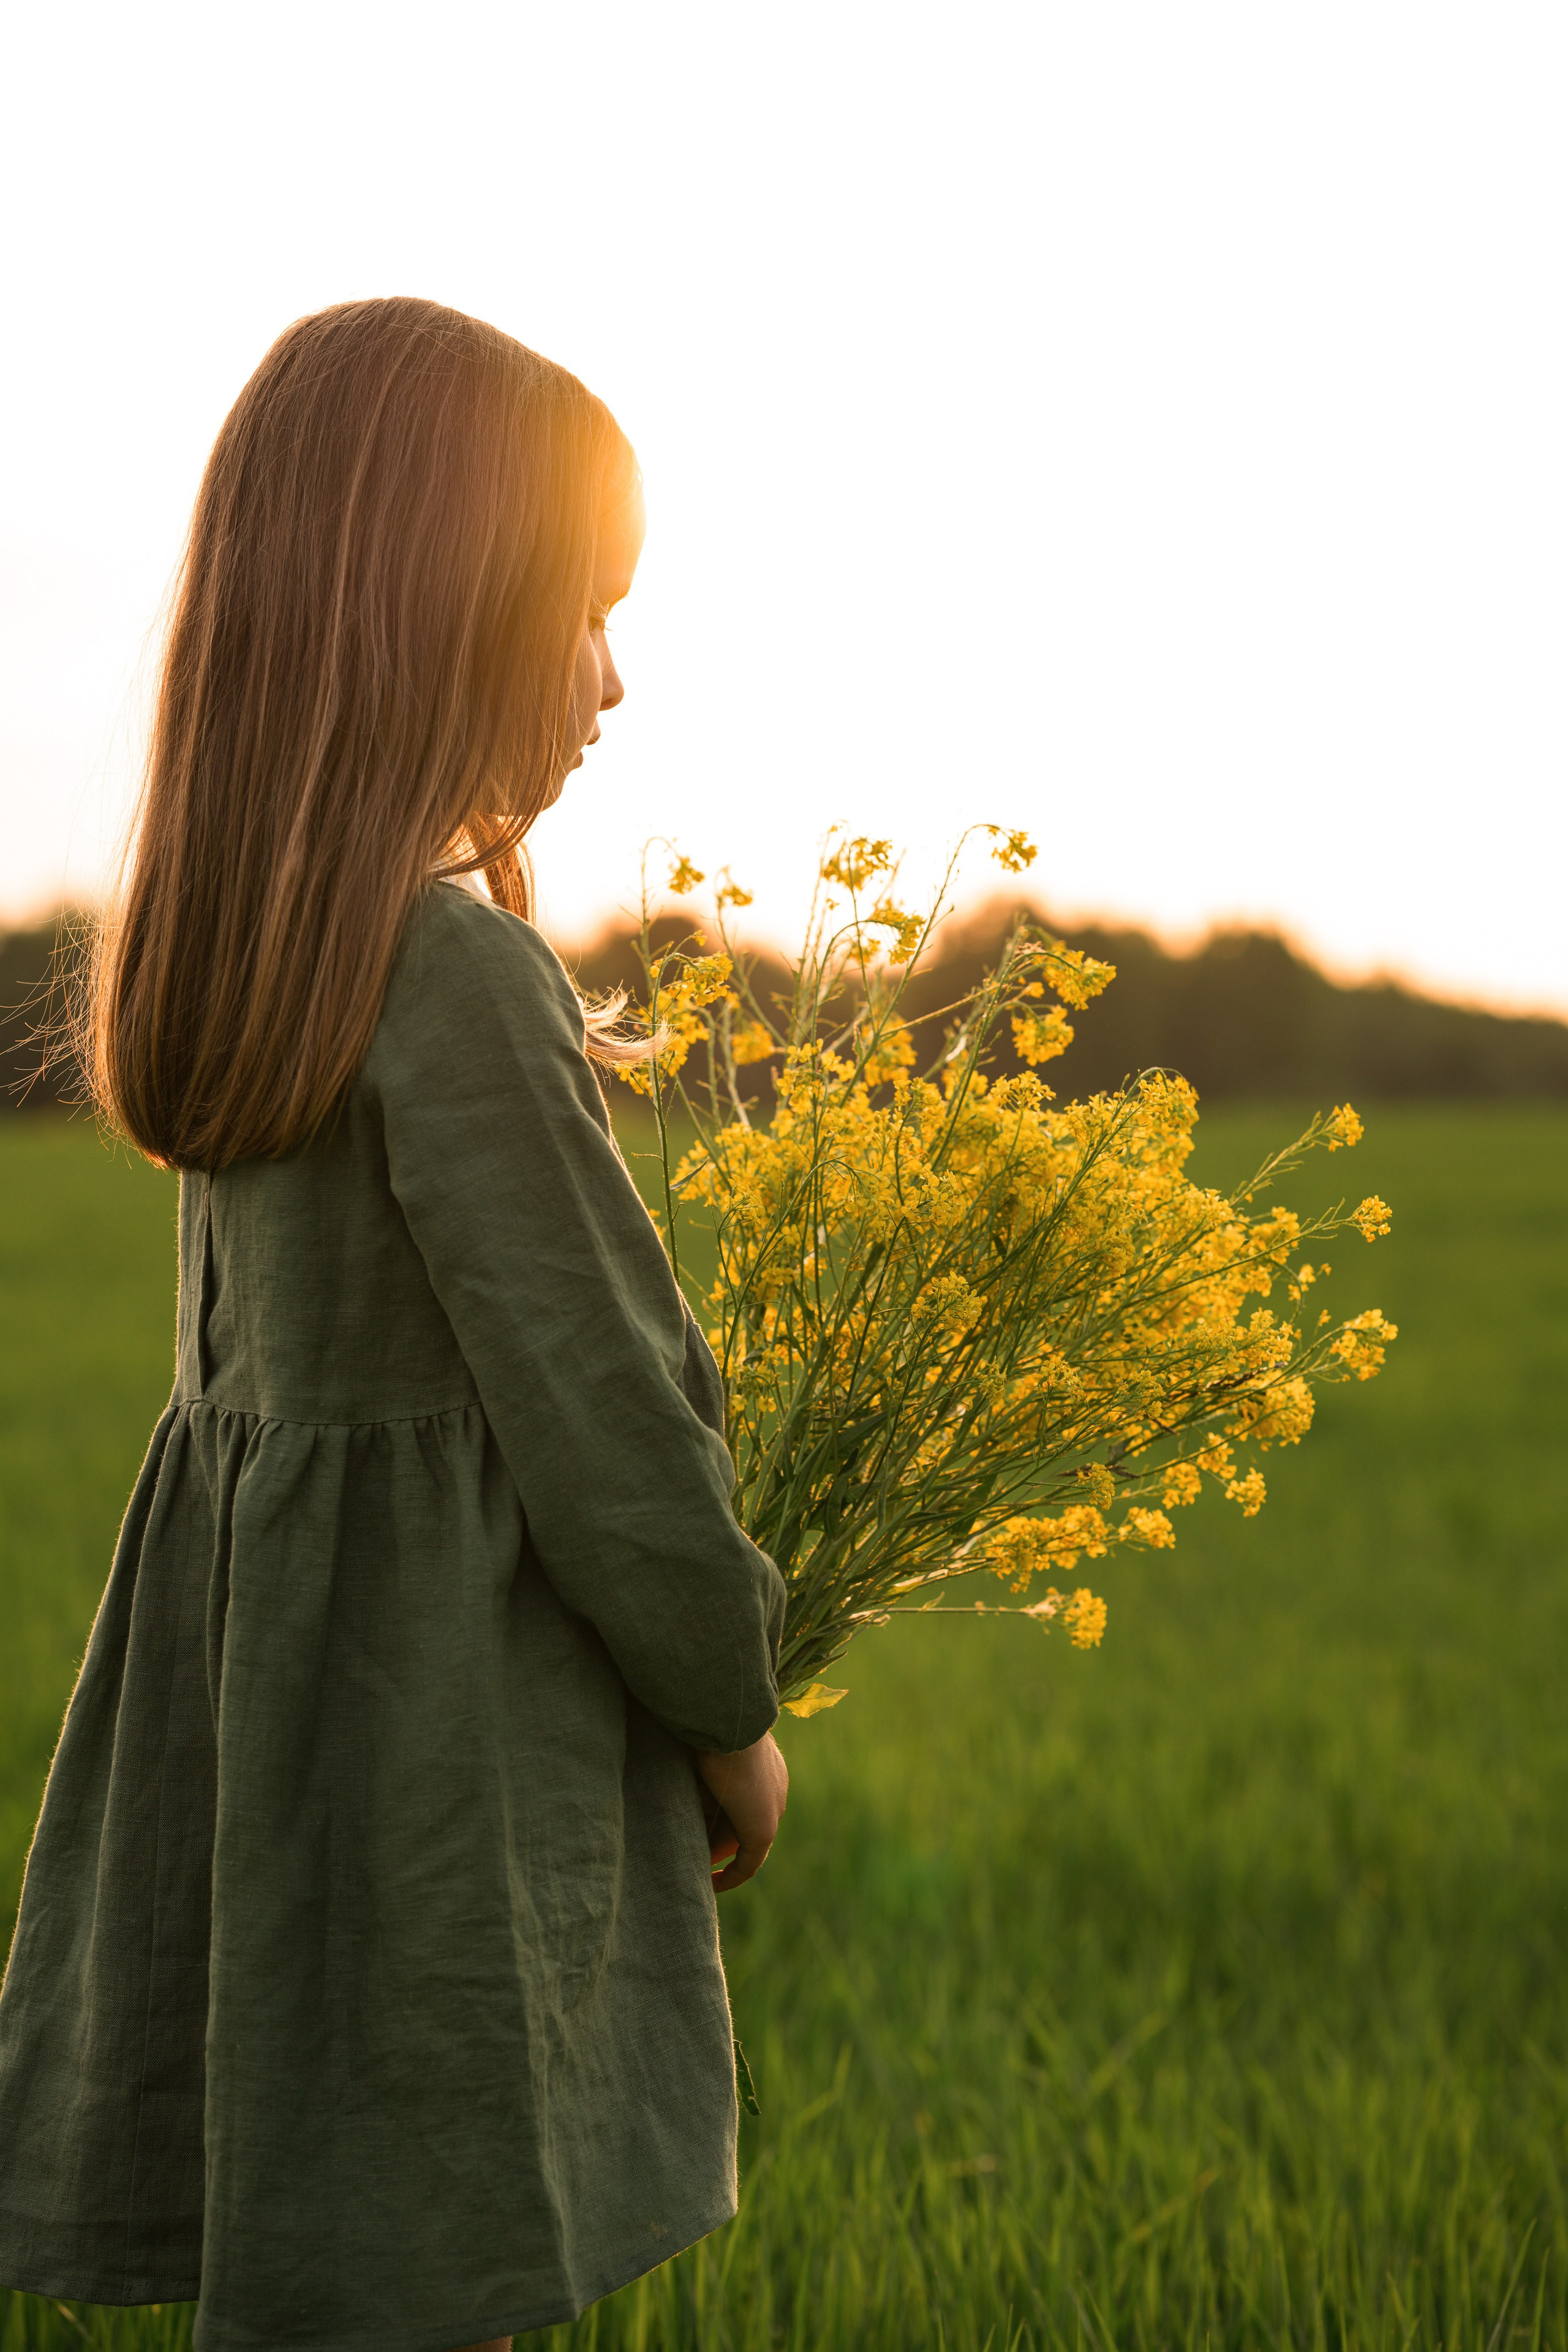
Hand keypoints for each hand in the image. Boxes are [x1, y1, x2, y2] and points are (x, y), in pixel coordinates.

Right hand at [695, 1731, 787, 1891]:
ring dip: (715, 1851)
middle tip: (688, 1844)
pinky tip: (711, 1884)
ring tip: (690, 1858)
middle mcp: (774, 1789)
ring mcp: (772, 1810)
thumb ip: (702, 1761)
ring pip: (740, 1840)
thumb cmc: (712, 1725)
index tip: (698, 1819)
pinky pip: (748, 1863)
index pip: (743, 1797)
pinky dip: (730, 1876)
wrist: (732, 1724)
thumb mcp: (706, 1744)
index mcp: (766, 1764)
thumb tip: (672, 1766)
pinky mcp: (763, 1830)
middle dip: (714, 1835)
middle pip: (741, 1821)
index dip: (719, 1812)